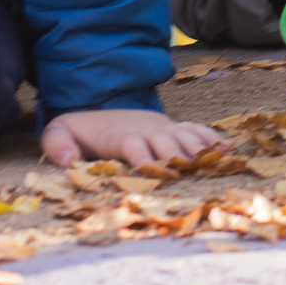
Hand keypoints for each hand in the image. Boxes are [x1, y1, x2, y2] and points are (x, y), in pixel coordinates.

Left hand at [42, 109, 228, 167]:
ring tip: (214, 164)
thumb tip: (70, 162)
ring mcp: (162, 127)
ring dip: (198, 149)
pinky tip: (226, 150)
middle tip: (191, 174)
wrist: (99, 109)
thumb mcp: (58, 133)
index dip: (144, 158)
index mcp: (119, 135)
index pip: (134, 145)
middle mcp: (145, 129)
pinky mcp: (172, 127)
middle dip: (177, 157)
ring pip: (184, 135)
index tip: (153, 172)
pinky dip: (210, 138)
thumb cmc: (78, 130)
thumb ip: (58, 146)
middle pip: (165, 141)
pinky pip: (194, 130)